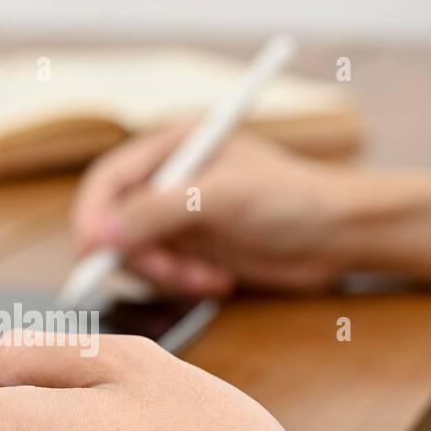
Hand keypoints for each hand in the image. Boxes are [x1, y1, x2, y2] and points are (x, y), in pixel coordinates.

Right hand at [71, 126, 361, 294]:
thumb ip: (159, 211)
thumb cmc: (291, 197)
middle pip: (113, 223)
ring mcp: (177, 218)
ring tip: (208, 276)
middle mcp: (167, 180)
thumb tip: (102, 234)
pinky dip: (183, 284)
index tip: (95, 251)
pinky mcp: (191, 251)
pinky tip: (219, 280)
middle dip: (137, 254)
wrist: (338, 235)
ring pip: (135, 256)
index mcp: (171, 146)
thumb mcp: (222, 197)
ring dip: (166, 275)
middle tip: (169, 272)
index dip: (93, 216)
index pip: (107, 180)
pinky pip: (162, 276)